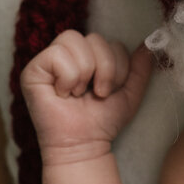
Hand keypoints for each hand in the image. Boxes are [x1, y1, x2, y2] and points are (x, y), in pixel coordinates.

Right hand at [20, 30, 153, 162]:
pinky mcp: (32, 70)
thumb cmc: (102, 122)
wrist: (84, 145)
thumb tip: (150, 43)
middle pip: (94, 38)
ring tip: (78, 95)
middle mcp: (68, 54)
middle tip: (96, 94)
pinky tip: (63, 95)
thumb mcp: (129, 94)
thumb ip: (140, 69)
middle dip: (104, 70)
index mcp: (89, 56)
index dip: (117, 67)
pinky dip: (67, 78)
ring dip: (84, 75)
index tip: (108, 91)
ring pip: (75, 41)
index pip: (110, 41)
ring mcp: (48, 60)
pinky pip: (56, 55)